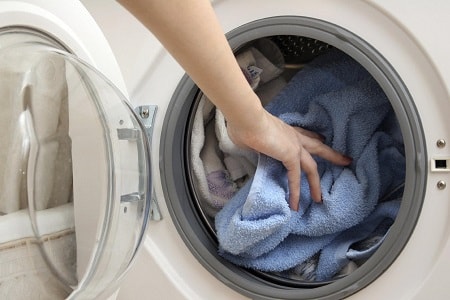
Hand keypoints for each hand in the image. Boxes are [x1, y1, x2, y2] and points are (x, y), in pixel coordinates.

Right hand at [227, 110, 351, 210]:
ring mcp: (294, 146)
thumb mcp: (251, 136)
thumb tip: (246, 143)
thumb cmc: (244, 124)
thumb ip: (254, 142)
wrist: (247, 119)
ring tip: (319, 198)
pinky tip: (295, 204)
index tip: (322, 138)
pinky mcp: (290, 156)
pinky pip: (295, 177)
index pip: (304, 134)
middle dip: (332, 155)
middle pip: (318, 146)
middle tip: (346, 160)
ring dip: (316, 183)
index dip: (314, 137)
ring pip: (312, 167)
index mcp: (285, 130)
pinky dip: (296, 192)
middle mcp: (293, 136)